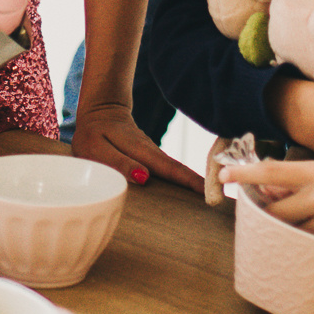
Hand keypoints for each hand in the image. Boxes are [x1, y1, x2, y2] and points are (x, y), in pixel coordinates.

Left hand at [71, 101, 202, 193]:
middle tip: (220, 201)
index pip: (170, 168)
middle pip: (178, 171)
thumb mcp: (97, 149)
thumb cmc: (93, 134)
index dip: (189, 181)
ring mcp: (152, 154)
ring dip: (193, 183)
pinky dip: (182, 179)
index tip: (208, 192)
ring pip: (175, 170)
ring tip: (210, 199)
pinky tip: (188, 190)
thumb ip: (119, 162)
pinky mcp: (150, 157)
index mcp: (141, 151)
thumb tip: (144, 178)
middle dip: (199, 185)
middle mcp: (151, 153)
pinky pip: (168, 169)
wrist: (99, 112)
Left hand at [222, 157, 313, 243]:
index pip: (274, 171)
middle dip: (269, 215)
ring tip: (295, 229)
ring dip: (289, 234)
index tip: (225, 174)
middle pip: (278, 211)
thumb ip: (301, 180)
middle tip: (268, 215)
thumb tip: (269, 191)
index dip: (246, 174)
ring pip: (295, 234)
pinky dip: (312, 246)